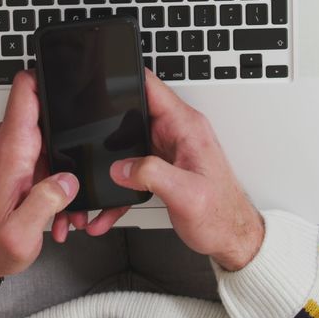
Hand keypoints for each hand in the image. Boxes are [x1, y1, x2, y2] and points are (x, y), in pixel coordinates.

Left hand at [0, 70, 114, 290]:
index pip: (25, 90)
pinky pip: (47, 160)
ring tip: (64, 208)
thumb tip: (70, 178)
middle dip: (72, 138)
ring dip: (65, 171)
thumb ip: (47, 201)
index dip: (48, 75)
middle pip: (49, 115)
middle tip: (79, 174)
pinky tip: (56, 210)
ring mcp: (14, 152)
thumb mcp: (22, 231)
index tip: (71, 76)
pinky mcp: (18, 164)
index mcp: (11, 150)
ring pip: (53, 142)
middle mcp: (10, 144)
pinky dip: (56, 182)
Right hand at [105, 69, 264, 270]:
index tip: (101, 82)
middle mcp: (177, 133)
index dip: (126, 79)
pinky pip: (133, 169)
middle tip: (85, 145)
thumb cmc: (222, 215)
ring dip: (110, 163)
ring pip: (128, 144)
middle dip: (106, 127)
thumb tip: (121, 167)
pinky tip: (107, 207)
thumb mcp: (187, 194)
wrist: (232, 238)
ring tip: (93, 184)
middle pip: (132, 114)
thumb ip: (152, 174)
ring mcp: (169, 150)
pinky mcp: (163, 168)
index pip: (152, 87)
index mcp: (186, 127)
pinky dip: (118, 187)